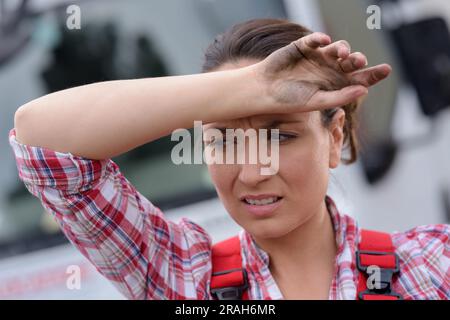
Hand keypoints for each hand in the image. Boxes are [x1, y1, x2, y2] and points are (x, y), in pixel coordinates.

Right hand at [253, 32, 391, 112]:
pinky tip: (324, 41)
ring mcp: (317, 57)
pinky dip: (321, 38)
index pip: (359, 79)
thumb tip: (364, 90)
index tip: (386, 69)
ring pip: (338, 48)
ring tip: (340, 53)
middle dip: (357, 59)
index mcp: (335, 85)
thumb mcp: (316, 102)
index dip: (373, 74)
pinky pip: (317, 38)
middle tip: (358, 60)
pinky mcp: (304, 46)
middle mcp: (329, 70)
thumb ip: (339, 96)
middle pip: (351, 61)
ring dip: (342, 48)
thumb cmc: (289, 100)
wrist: (264, 90)